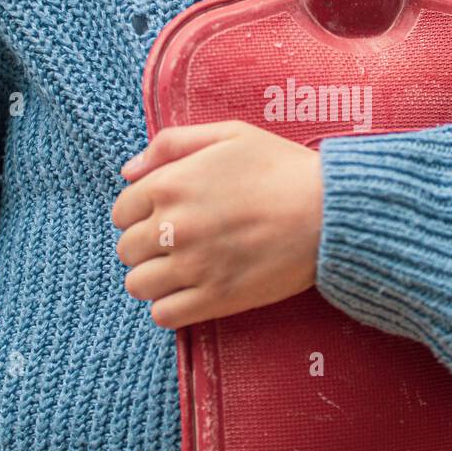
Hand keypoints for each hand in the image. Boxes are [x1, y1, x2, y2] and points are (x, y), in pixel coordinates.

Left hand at [111, 120, 322, 328]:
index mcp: (170, 184)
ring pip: (138, 285)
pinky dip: (170, 307)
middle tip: (176, 242)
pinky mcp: (216, 298)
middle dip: (146, 246)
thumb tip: (129, 171)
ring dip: (154, 279)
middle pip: (127, 250)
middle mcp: (172, 227)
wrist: (330, 212)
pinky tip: (191, 292)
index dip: (139, 214)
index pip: (121, 211)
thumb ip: (172, 143)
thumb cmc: (282, 168)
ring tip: (181, 270)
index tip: (162, 216)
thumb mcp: (229, 134)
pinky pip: (164, 315)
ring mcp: (193, 266)